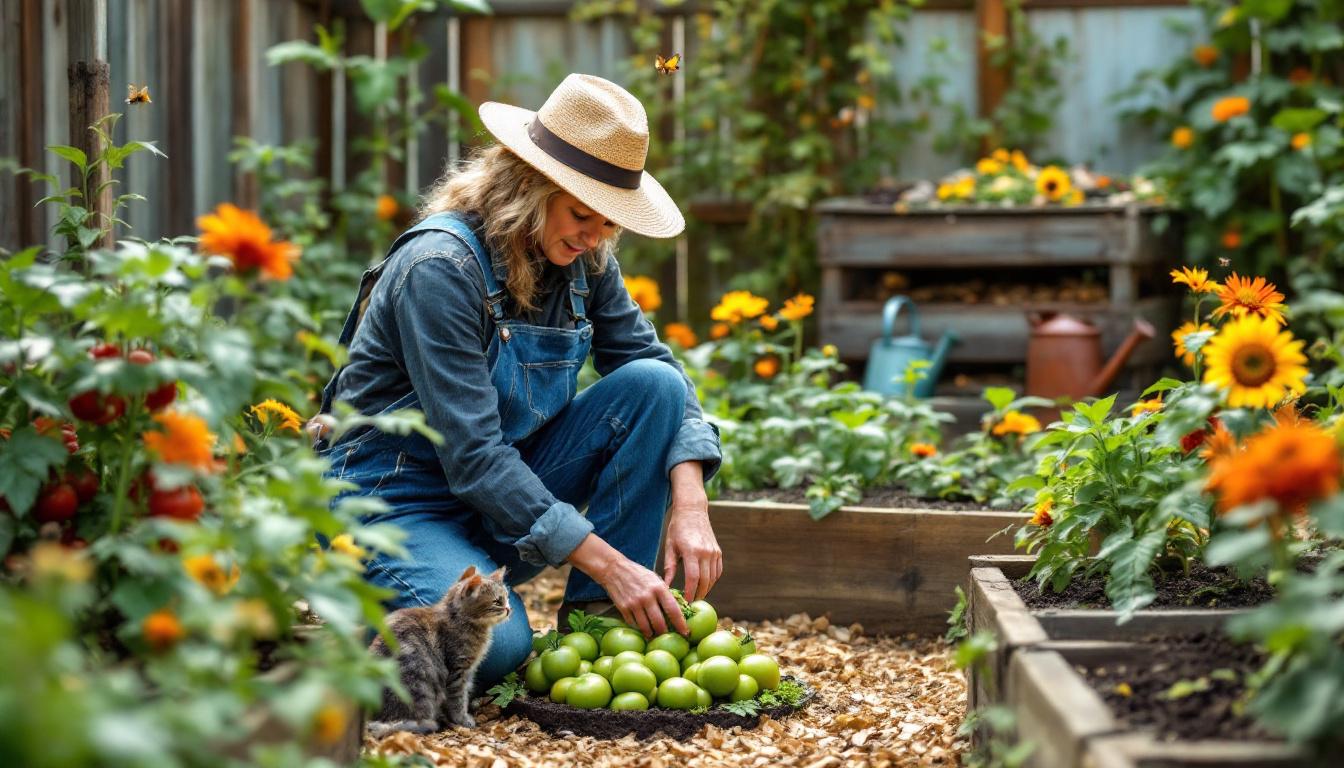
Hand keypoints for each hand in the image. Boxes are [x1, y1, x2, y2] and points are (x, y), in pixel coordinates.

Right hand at [567, 534, 687, 637]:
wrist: (615, 569)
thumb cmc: (638, 574)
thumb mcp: (655, 579)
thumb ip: (665, 593)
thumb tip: (678, 609)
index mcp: (658, 588)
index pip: (673, 610)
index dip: (680, 623)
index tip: (685, 632)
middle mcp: (647, 596)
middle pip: (659, 623)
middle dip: (665, 632)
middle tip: (668, 635)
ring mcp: (634, 603)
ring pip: (646, 627)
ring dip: (652, 634)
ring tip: (655, 635)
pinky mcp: (623, 608)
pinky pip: (634, 624)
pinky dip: (639, 628)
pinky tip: (642, 628)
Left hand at [662, 463, 721, 601]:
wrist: (693, 511)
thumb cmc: (677, 528)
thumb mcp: (670, 547)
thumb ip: (669, 568)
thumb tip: (665, 587)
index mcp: (692, 551)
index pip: (693, 578)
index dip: (689, 592)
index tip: (684, 602)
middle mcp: (706, 552)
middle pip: (705, 581)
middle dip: (698, 594)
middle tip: (690, 603)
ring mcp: (714, 552)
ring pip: (713, 578)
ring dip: (706, 589)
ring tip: (696, 596)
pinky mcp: (718, 552)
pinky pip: (718, 571)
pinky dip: (712, 580)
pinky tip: (704, 585)